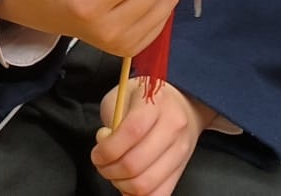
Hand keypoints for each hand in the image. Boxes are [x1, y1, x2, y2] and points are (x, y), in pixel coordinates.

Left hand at [92, 79, 212, 195]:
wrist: (182, 104)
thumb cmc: (144, 99)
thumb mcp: (123, 95)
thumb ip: (112, 118)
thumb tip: (105, 145)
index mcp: (155, 104)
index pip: (131, 132)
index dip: (108, 149)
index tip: (97, 153)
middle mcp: (172, 128)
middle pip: (136, 163)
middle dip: (110, 170)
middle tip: (102, 164)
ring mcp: (180, 152)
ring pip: (146, 184)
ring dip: (122, 185)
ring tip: (114, 173)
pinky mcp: (182, 170)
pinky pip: (160, 194)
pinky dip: (139, 195)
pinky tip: (128, 185)